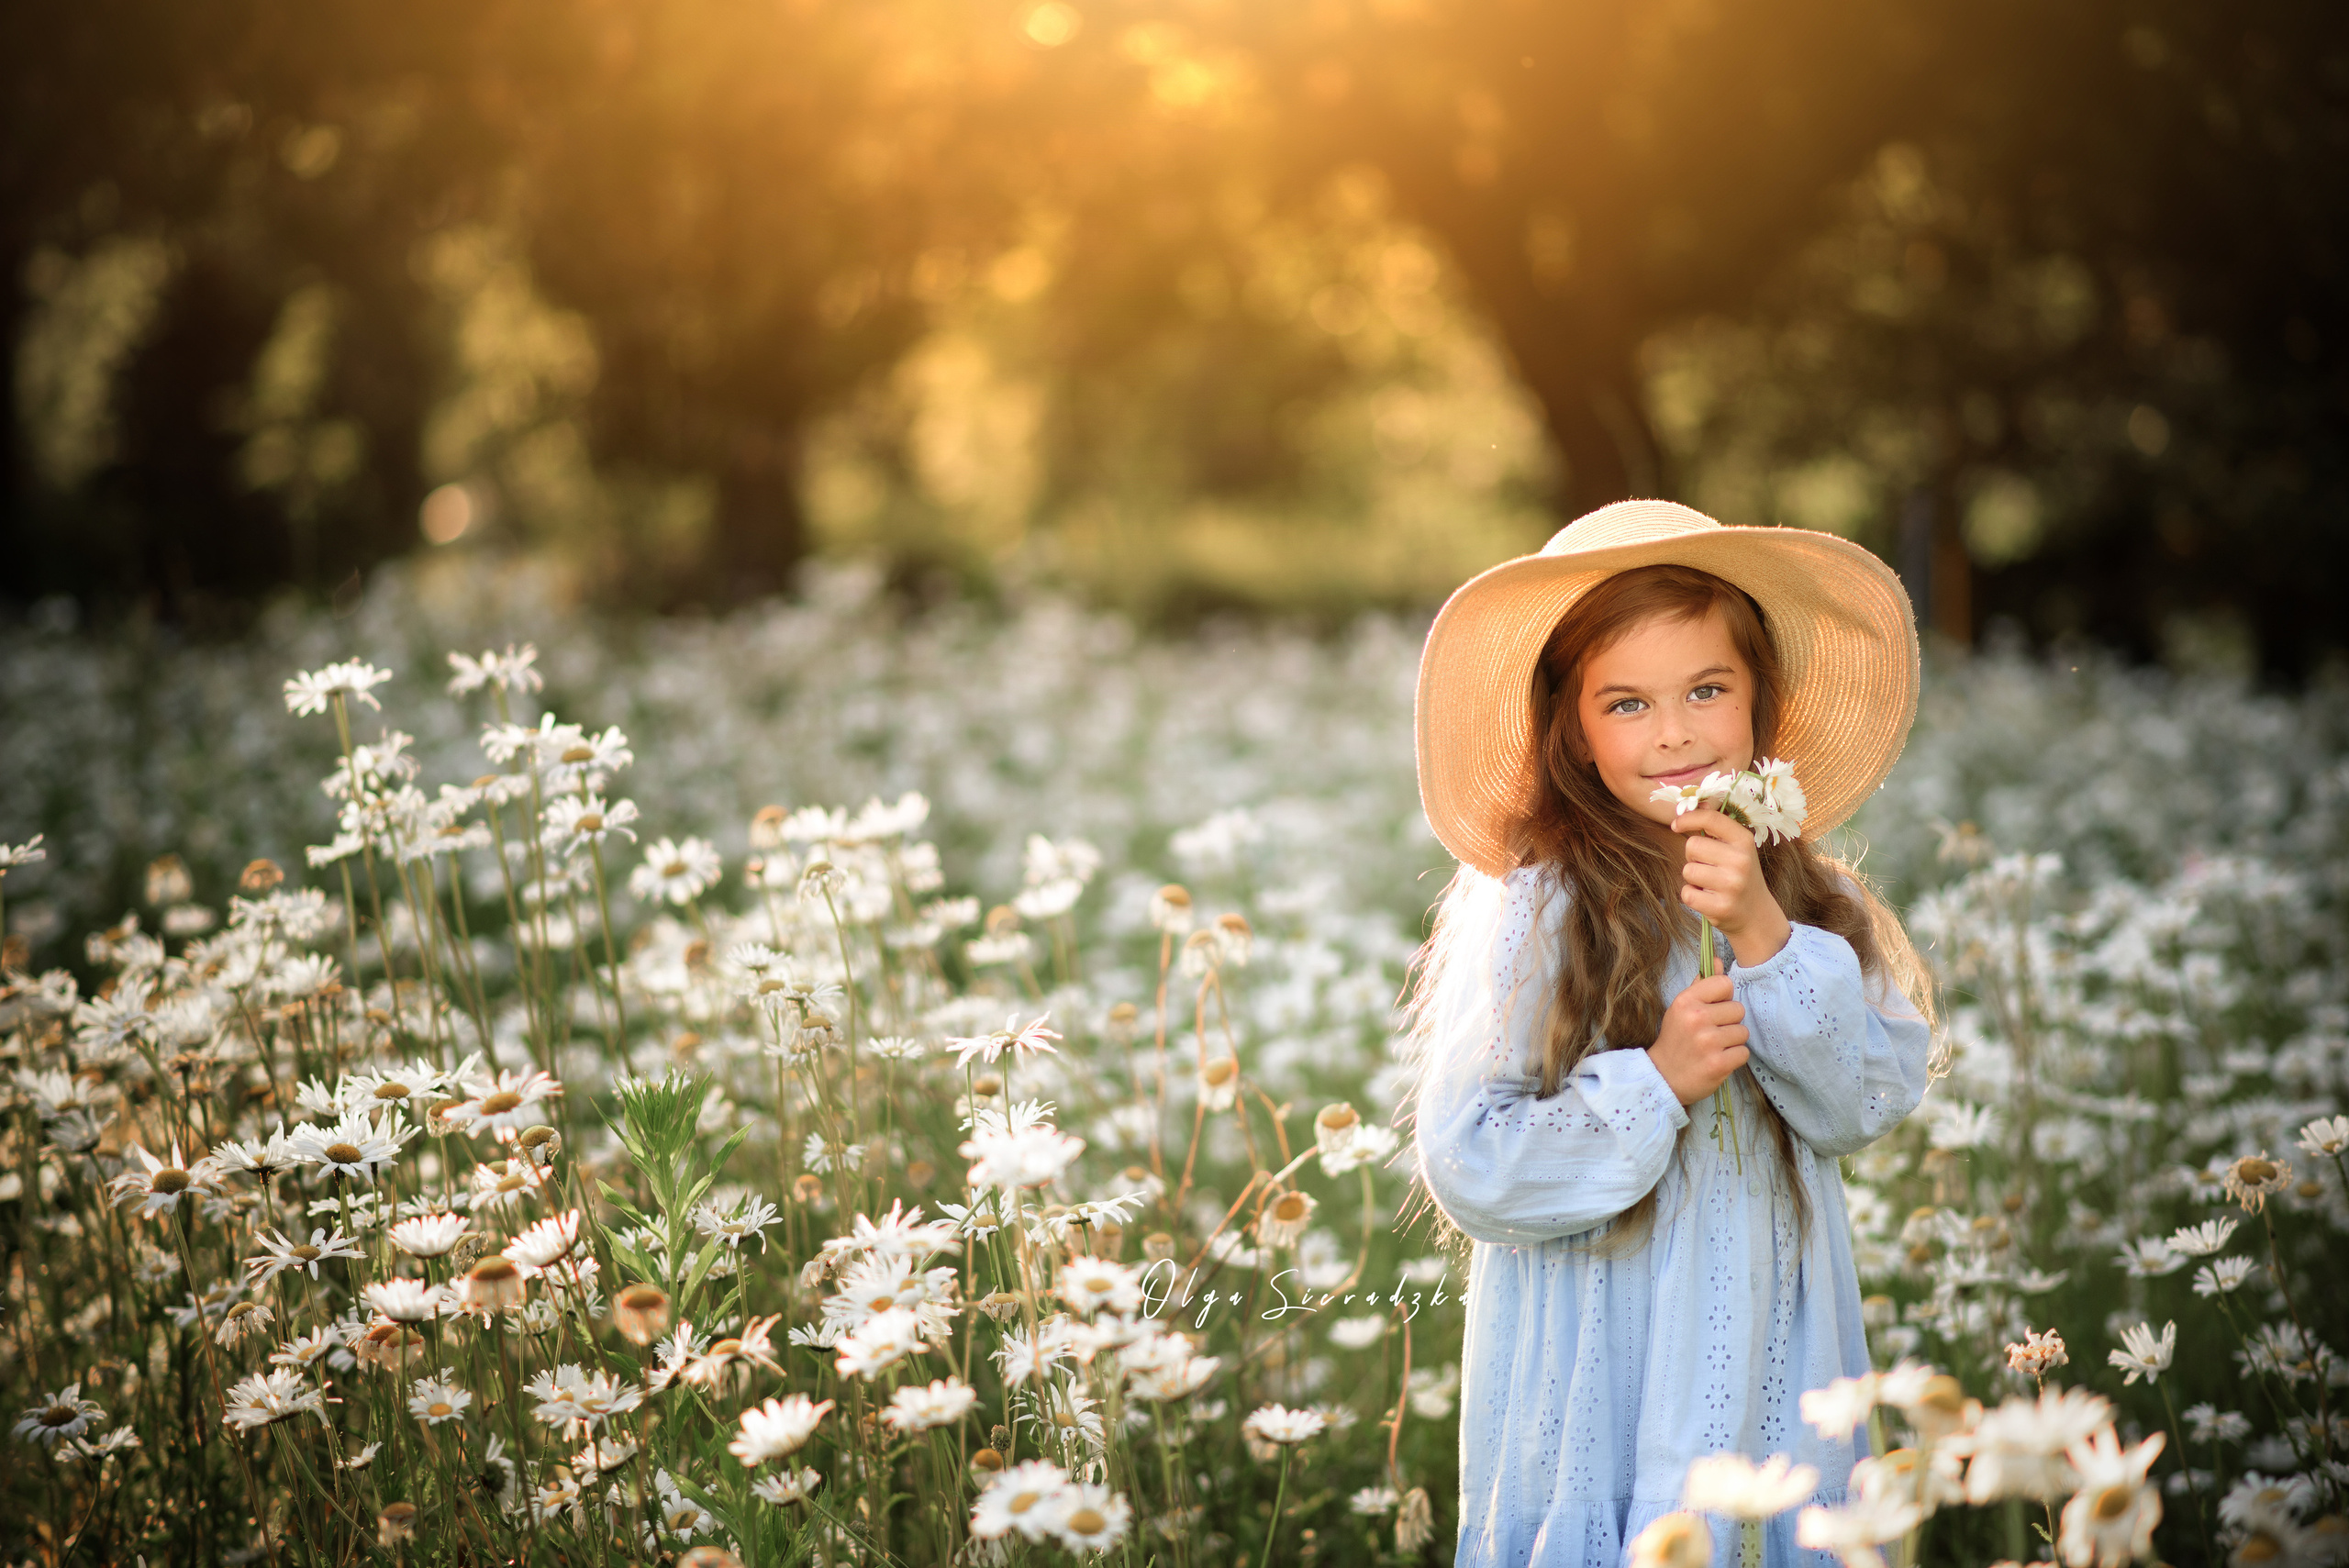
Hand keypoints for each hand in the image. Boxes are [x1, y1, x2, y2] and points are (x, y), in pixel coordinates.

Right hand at [1646, 974, 1748, 1106]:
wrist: (1663, 1077)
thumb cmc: (1675, 1040)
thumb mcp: (1681, 1009)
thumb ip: (1701, 985)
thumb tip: (1718, 961)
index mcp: (1686, 1001)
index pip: (1724, 983)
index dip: (1723, 997)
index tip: (1713, 1009)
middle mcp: (1696, 1018)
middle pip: (1738, 1009)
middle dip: (1729, 1022)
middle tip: (1711, 1033)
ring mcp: (1708, 1042)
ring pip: (1743, 1032)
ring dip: (1732, 1042)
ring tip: (1713, 1048)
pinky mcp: (1718, 1063)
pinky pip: (1743, 1052)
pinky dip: (1734, 1058)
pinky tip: (1718, 1060)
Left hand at [1672, 805, 1790, 966]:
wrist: (1756, 914)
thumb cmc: (1739, 875)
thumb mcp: (1737, 849)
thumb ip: (1716, 829)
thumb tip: (1688, 805)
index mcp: (1744, 841)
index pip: (1711, 819)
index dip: (1688, 818)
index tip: (1676, 824)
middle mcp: (1741, 861)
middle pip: (1692, 845)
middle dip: (1693, 856)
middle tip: (1708, 866)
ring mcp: (1732, 885)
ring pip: (1688, 870)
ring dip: (1693, 878)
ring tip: (1710, 884)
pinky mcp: (1721, 907)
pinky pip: (1687, 893)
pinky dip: (1692, 896)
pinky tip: (1708, 898)